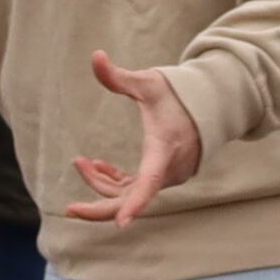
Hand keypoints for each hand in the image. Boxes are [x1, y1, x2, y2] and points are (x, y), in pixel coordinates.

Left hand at [74, 49, 204, 221]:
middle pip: (132, 200)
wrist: (210, 103)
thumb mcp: (148, 82)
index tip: (120, 223)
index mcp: (164, 150)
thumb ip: (119, 76)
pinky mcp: (163, 175)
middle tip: (68, 208)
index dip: (134, 204)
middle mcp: (168, 170)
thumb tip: (95, 55)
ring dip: (102, 185)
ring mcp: (167, 176)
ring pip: (130, 194)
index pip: (148, 183)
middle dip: (99, 207)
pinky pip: (137, 189)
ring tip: (81, 162)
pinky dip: (116, 182)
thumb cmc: (177, 93)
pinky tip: (98, 167)